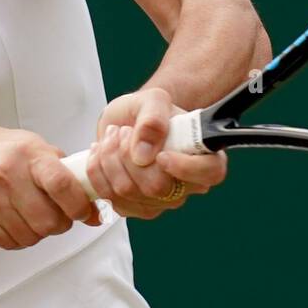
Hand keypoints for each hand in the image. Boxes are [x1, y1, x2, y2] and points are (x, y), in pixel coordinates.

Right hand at [0, 125, 102, 249]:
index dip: (79, 205)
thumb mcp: (32, 148)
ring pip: (30, 237)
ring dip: (37, 232)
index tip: (83, 211)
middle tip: (55, 216)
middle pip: (49, 221)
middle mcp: (6, 175)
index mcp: (27, 153)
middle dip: (59, 224)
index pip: (62, 184)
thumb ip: (65, 175)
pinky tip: (12, 220)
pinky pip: (9, 243)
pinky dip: (17, 237)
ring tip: (29, 215)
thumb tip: (95, 212)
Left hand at [85, 87, 227, 219]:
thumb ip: (153, 118)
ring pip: (128, 192)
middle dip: (128, 154)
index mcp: (204, 155)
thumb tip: (145, 152)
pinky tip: (101, 155)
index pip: (210, 173)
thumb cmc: (147, 112)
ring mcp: (162, 201)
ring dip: (109, 159)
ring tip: (111, 137)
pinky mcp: (136, 208)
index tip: (161, 154)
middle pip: (158, 187)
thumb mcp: (153, 100)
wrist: (126, 123)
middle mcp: (187, 184)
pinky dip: (97, 172)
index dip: (185, 168)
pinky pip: (111, 199)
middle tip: (123, 131)